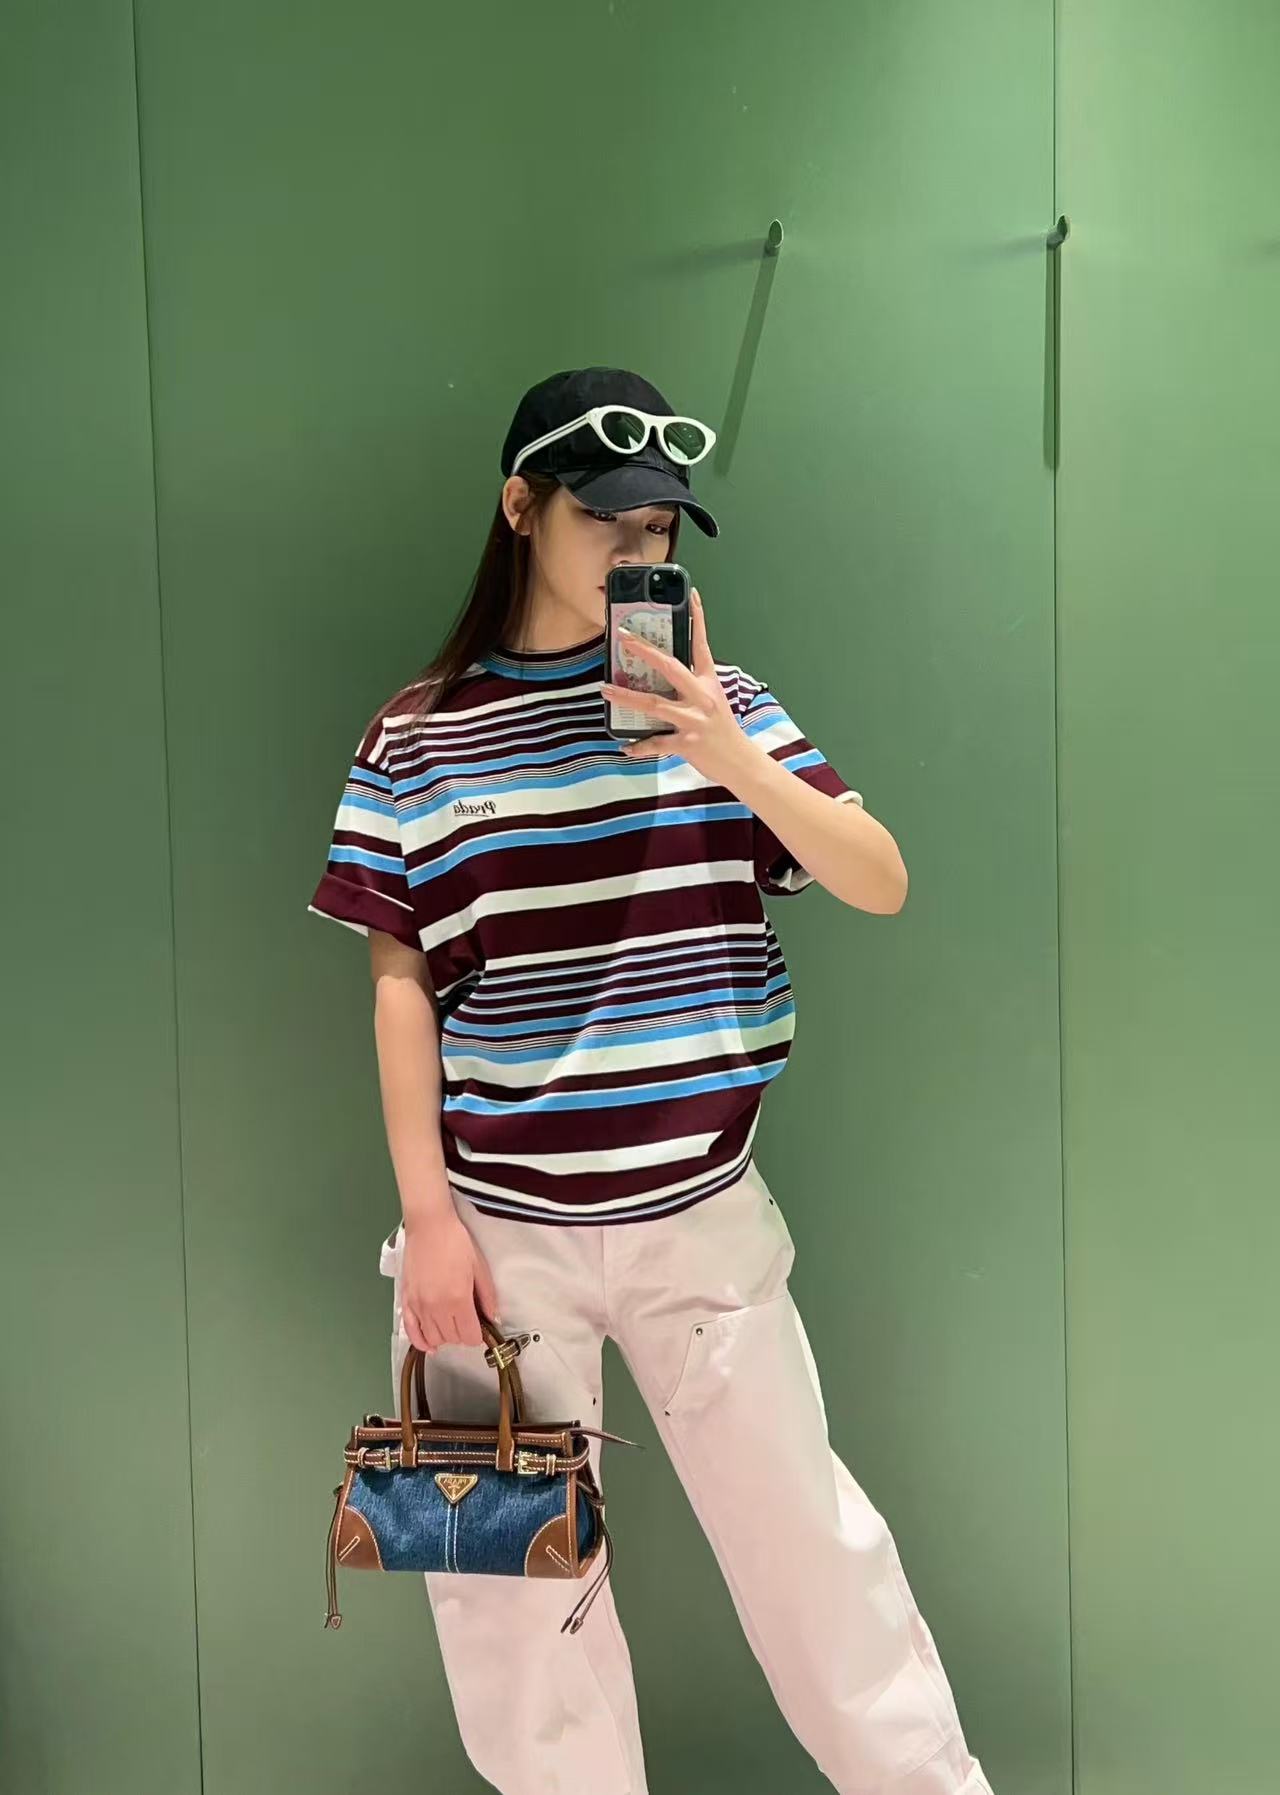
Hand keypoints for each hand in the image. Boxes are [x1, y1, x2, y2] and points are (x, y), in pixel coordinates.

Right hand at [400, 1211, 501, 1353]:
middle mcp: (436, 1308)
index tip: (479, 1327)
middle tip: (466, 1319)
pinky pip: (411, 1332)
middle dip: (462, 1334)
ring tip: (450, 1323)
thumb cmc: (456, 1242)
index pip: (469, 1337)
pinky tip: (429, 1342)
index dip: (477, 1336)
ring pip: (433, 1338)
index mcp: (458, 1299)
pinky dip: (421, 1341)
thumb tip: (493, 1319)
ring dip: (444, 1336)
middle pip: (452, 1339)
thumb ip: (487, 1297)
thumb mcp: (479, 1267)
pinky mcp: (406, 1301)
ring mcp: (419, 1306)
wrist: (429, 1227)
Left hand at [601, 588, 758, 788]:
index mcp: (708, 682)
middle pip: (670, 667)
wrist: (740, 761)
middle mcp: (701, 697)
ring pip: (654, 704)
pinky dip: (639, 746)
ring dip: (626, 697)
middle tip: (623, 638)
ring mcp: (694, 720)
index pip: (701, 644)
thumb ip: (693, 685)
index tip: (691, 595)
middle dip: (645, 651)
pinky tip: (625, 747)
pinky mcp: (688, 743)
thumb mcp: (714, 700)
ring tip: (606, 690)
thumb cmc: (723, 730)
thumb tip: (665, 672)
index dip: (697, 618)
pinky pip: (657, 743)